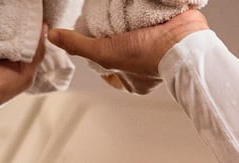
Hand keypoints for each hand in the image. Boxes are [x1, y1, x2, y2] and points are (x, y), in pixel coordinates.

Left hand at [48, 10, 208, 94]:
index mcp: (134, 79)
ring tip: (127, 13)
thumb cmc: (148, 57)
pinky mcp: (172, 31)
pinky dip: (150, 13)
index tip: (98, 40)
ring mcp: (162, 48)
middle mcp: (147, 67)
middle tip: (113, 24)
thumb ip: (79, 46)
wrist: (185, 43)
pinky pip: (157, 22)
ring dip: (134, 23)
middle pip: (125, 49)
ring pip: (141, 34)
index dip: (101, 54)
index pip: (110, 69)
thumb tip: (54, 37)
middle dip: (118, 36)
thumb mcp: (105, 53)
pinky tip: (142, 7)